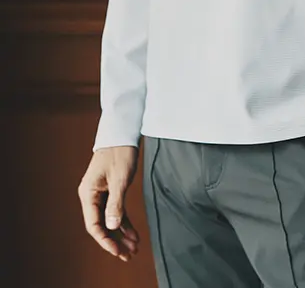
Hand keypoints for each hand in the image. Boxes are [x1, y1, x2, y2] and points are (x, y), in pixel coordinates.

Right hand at [77, 145, 140, 261]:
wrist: (123, 133)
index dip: (105, 240)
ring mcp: (100, 194)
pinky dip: (125, 223)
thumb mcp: (120, 178)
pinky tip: (134, 234)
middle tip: (129, 255)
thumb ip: (116, 204)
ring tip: (134, 248)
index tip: (118, 251)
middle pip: (101, 225)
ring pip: (109, 221)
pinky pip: (116, 212)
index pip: (93, 224)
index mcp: (88, 193)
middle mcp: (91, 196)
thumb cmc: (120, 152)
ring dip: (121, 235)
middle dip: (115, 242)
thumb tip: (112, 227)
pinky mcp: (110, 191)